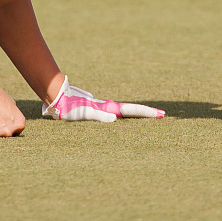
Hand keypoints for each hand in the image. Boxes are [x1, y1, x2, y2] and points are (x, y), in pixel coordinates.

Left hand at [42, 80, 164, 121]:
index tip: (161, 114)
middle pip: (132, 111)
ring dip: (138, 115)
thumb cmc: (70, 108)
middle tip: (163, 115)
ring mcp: (105, 110)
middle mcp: (109, 109)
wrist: (58, 99)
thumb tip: (115, 119)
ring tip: (151, 118)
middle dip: (147, 113)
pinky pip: (117, 116)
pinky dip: (127, 118)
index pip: (132, 111)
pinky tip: (128, 121)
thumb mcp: (84, 114)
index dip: (147, 113)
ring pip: (125, 112)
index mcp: (109, 109)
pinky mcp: (98, 112)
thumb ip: (99, 116)